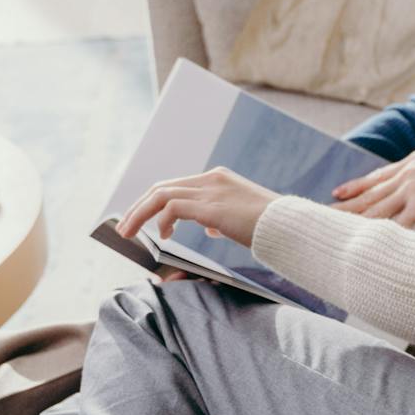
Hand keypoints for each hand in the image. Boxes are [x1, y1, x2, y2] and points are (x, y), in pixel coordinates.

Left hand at [117, 168, 275, 250]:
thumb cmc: (270, 226)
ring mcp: (211, 191)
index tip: (141, 218)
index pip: (176, 185)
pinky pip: (173, 207)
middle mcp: (212, 179)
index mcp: (218, 179)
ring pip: (161, 195)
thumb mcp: (241, 218)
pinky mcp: (211, 206)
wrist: (289, 227)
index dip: (153, 201)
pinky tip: (164, 236)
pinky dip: (163, 221)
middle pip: (162, 187)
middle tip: (124, 227)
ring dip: (140, 214)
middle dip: (138, 207)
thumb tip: (208, 226)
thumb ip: (221, 218)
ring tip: (129, 232)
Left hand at [331, 147, 414, 225]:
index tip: (339, 191)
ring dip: (355, 218)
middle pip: (370, 193)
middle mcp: (407, 175)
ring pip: (377, 208)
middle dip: (346, 203)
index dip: (356, 185)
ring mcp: (412, 190)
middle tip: (325, 210)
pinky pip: (397, 222)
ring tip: (337, 225)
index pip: (378, 176)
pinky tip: (368, 241)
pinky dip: (382, 231)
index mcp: (412, 163)